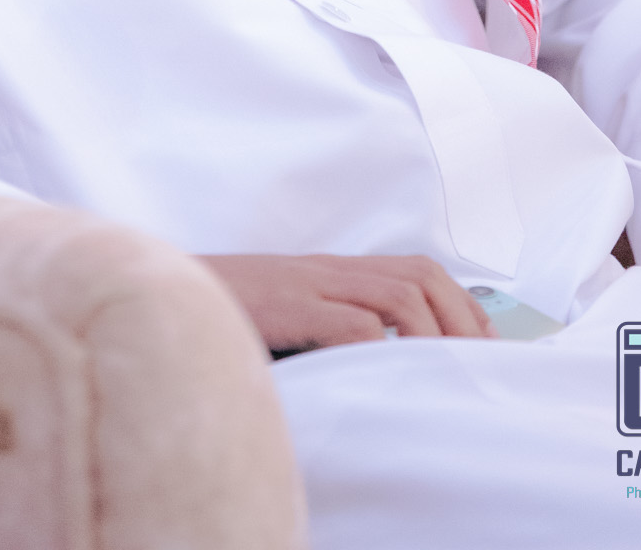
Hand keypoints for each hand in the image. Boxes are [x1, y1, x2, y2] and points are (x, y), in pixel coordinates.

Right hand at [198, 252, 496, 355]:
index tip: (486, 342)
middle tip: (482, 362)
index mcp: (328, 271)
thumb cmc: (218, 317)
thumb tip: (375, 364)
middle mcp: (325, 270)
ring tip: (448, 371)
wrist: (154, 295)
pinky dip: (382, 347)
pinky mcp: (286, 306)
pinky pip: (352, 323)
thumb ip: (324, 324)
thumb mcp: (282, 317)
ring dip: (434, 334)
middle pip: (418, 275)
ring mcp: (306, 285)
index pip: (414, 268)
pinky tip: (391, 372)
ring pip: (397, 294)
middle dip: (462, 318)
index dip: (459, 302)